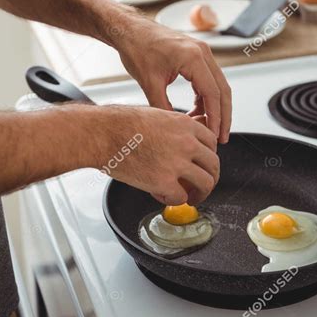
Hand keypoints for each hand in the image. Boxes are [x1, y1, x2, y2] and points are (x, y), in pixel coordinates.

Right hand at [94, 105, 219, 204]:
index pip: (212, 143)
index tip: (203, 164)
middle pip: (213, 164)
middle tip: (202, 185)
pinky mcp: (164, 182)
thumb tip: (182, 143)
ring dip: (200, 194)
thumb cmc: (120, 123)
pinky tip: (163, 196)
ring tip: (191, 198)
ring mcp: (177, 163)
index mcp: (185, 125)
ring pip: (205, 183)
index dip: (208, 156)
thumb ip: (175, 129)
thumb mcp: (157, 116)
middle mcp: (186, 143)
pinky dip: (174, 201)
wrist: (102, 134)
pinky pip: (181, 198)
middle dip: (210, 177)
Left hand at [116, 18, 231, 142]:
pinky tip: (197, 111)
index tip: (215, 135)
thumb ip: (163, 107)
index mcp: (193, 57)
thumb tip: (177, 128)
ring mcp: (202, 51)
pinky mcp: (197, 54)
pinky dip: (206, 96)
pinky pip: (209, 78)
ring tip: (209, 128)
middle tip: (221, 138)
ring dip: (216, 107)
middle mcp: (202, 52)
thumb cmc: (137, 49)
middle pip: (223, 90)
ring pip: (218, 84)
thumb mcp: (149, 83)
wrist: (130, 30)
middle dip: (223, 116)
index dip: (216, 117)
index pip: (213, 93)